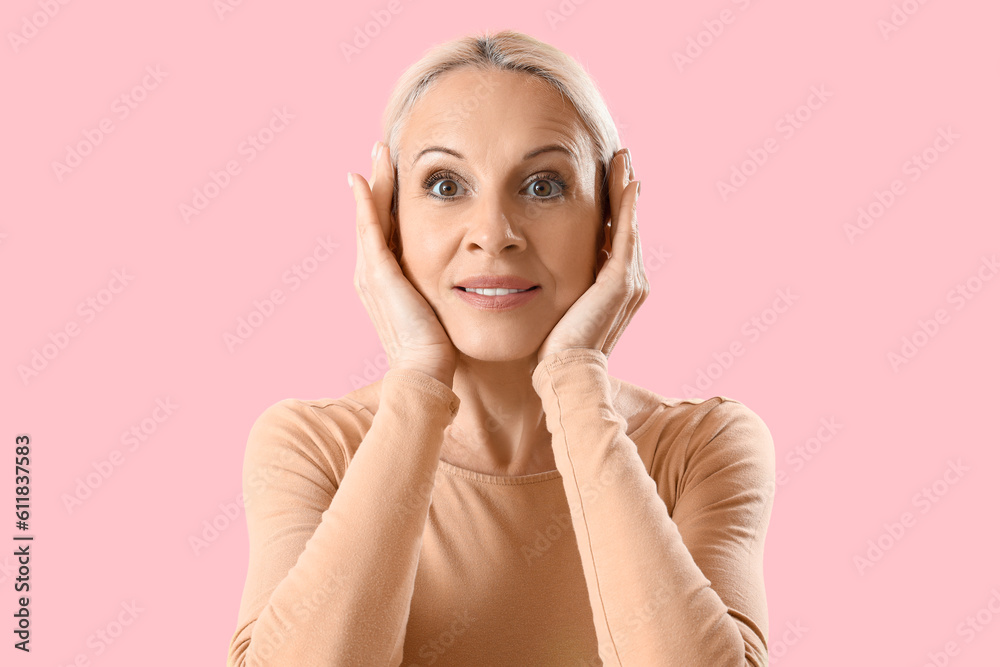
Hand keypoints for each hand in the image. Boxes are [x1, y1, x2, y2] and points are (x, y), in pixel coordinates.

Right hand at [349, 140, 457, 387]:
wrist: (426, 373)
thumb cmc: (440, 349)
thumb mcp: (442, 310)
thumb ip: (447, 290)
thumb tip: (472, 277)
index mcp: (385, 281)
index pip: (386, 230)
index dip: (388, 200)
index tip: (396, 172)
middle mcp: (371, 275)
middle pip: (372, 216)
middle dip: (378, 182)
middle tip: (381, 150)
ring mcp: (370, 274)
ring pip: (368, 217)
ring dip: (373, 182)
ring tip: (378, 153)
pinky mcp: (378, 276)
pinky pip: (369, 232)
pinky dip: (366, 205)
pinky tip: (366, 180)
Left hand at [535, 148, 647, 363]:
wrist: (564, 375)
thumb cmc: (552, 351)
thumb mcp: (555, 310)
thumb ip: (555, 290)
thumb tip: (529, 274)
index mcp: (614, 289)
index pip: (613, 239)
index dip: (610, 210)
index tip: (604, 181)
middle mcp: (630, 284)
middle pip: (626, 227)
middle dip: (622, 193)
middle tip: (620, 160)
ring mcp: (629, 282)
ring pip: (629, 225)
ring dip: (626, 191)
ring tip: (622, 161)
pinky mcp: (621, 282)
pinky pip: (626, 235)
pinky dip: (627, 208)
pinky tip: (626, 182)